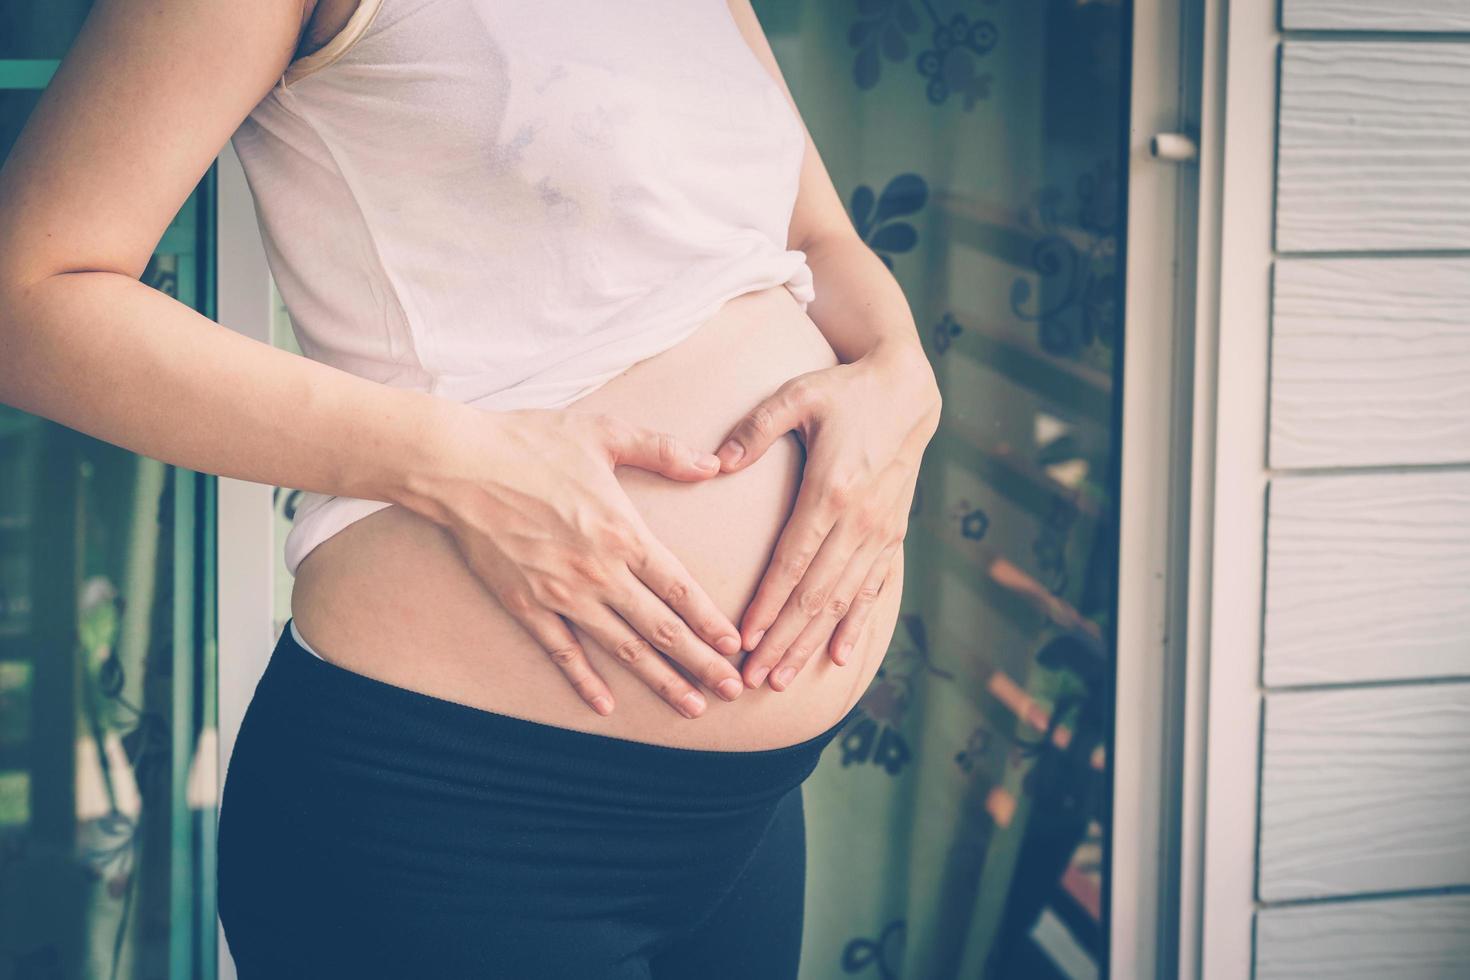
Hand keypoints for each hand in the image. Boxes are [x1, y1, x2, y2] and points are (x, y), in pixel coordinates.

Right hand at [423, 405, 747, 718]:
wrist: (457, 465)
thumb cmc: (531, 443)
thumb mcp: (604, 433)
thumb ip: (662, 450)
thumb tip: (713, 463)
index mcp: (623, 533)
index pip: (680, 588)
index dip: (711, 622)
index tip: (737, 648)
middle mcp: (598, 572)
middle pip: (662, 628)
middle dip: (702, 663)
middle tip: (732, 693)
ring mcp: (561, 594)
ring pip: (622, 648)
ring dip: (660, 681)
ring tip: (691, 708)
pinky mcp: (525, 605)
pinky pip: (562, 652)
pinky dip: (584, 681)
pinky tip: (605, 707)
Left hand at [714, 342, 940, 690]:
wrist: (908, 389)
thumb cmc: (844, 391)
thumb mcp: (797, 394)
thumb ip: (756, 427)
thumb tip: (720, 462)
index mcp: (832, 490)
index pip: (792, 562)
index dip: (768, 605)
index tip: (744, 640)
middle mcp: (860, 520)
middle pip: (815, 595)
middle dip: (783, 640)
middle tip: (752, 678)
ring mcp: (880, 531)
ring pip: (842, 601)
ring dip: (811, 642)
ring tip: (782, 677)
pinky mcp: (893, 535)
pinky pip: (873, 589)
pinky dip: (856, 625)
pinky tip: (839, 656)